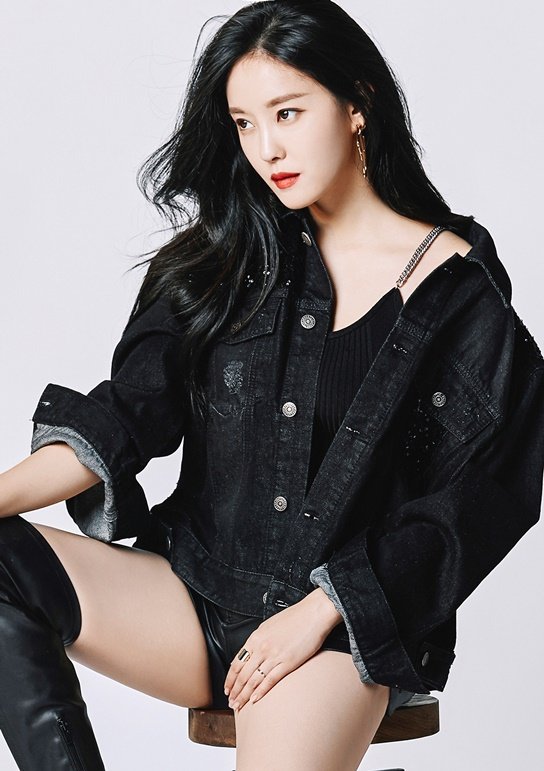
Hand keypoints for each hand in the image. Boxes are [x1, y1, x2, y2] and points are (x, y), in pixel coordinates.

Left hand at [224, 588, 341, 711]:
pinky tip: (254, 700)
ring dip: (244, 695)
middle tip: (230, 702)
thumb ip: (258, 640)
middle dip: (235, 691)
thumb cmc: (294, 617)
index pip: (236, 663)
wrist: (313, 614)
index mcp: (255, 638)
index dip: (230, 679)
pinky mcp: (288, 663)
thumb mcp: (268, 625)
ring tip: (239, 705)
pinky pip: (270, 680)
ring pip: (253, 680)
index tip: (227, 689)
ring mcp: (274, 656)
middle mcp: (262, 648)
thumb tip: (249, 652)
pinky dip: (261, 692)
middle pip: (242, 675)